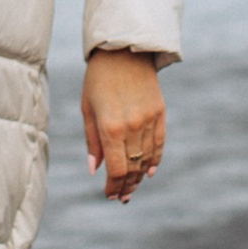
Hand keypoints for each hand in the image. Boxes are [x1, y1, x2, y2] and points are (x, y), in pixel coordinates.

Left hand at [81, 49, 165, 203]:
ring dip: (138, 177)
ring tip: (131, 188)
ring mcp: (148, 120)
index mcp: (110, 127)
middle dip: (125, 186)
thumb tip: (95, 170)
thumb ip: (92, 142)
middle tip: (120, 198)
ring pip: (146, 159)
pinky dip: (154, 161)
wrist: (123, 50)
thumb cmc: (97, 80)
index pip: (116, 169)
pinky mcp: (159, 113)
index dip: (113, 187)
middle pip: (132, 168)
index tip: (108, 195)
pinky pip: (159, 144)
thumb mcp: (87, 109)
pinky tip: (147, 172)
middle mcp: (132, 126)